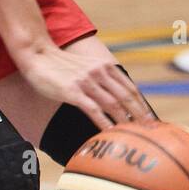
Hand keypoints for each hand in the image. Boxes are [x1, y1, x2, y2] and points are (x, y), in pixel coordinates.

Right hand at [17, 39, 156, 133]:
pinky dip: (104, 123)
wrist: (38, 55)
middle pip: (126, 96)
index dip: (142, 104)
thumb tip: (113, 96)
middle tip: (149, 130)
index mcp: (105, 66)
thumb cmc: (61, 65)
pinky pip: (94, 110)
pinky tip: (110, 133)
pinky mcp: (73, 91)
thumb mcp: (87, 66)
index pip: (130, 87)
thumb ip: (101, 77)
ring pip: (113, 104)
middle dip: (140, 114)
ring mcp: (87, 81)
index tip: (150, 117)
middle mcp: (100, 72)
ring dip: (126, 120)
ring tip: (135, 134)